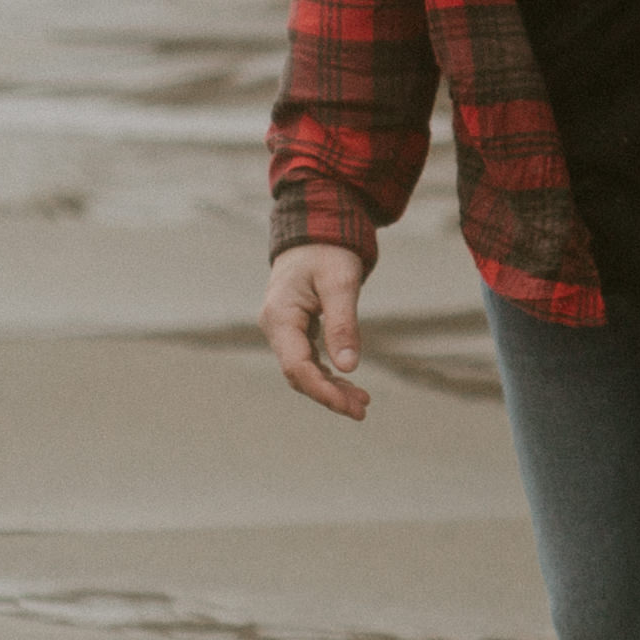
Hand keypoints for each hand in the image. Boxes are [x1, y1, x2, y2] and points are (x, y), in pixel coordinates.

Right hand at [261, 241, 370, 420]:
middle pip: (298, 374)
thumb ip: (343, 324)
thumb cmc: (328, 251)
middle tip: (362, 410)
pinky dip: (329, 373)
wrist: (315, 229)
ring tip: (362, 402)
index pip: (296, 366)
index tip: (349, 406)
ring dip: (330, 388)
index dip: (322, 390)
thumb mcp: (340, 283)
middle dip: (329, 395)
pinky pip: (308, 359)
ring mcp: (284, 329)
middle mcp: (276, 327)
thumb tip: (349, 367)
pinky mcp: (296, 329)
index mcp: (280, 316)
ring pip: (304, 370)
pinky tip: (350, 384)